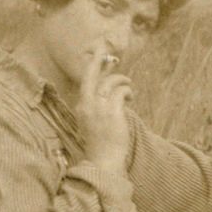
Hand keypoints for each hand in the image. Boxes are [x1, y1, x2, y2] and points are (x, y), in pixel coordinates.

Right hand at [75, 49, 131, 172]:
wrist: (103, 160)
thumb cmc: (101, 141)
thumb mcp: (94, 119)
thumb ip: (98, 102)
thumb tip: (108, 85)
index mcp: (81, 105)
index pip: (85, 79)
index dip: (93, 65)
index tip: (100, 54)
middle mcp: (87, 104)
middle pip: (92, 74)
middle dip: (100, 59)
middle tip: (110, 52)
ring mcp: (99, 108)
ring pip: (111, 82)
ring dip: (123, 81)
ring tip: (129, 88)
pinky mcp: (112, 113)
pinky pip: (122, 92)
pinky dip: (128, 92)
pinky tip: (130, 98)